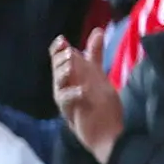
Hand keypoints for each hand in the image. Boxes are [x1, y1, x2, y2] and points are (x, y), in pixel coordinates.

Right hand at [50, 37, 124, 159]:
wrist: (107, 132)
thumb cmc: (100, 104)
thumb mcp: (98, 74)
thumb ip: (94, 53)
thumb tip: (98, 30)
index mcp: (70, 77)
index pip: (59, 59)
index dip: (58, 49)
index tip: (62, 40)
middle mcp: (65, 87)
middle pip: (56, 69)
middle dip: (59, 60)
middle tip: (67, 53)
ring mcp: (66, 101)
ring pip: (58, 84)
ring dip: (62, 74)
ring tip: (70, 67)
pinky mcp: (70, 113)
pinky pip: (66, 102)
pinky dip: (72, 94)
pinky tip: (81, 90)